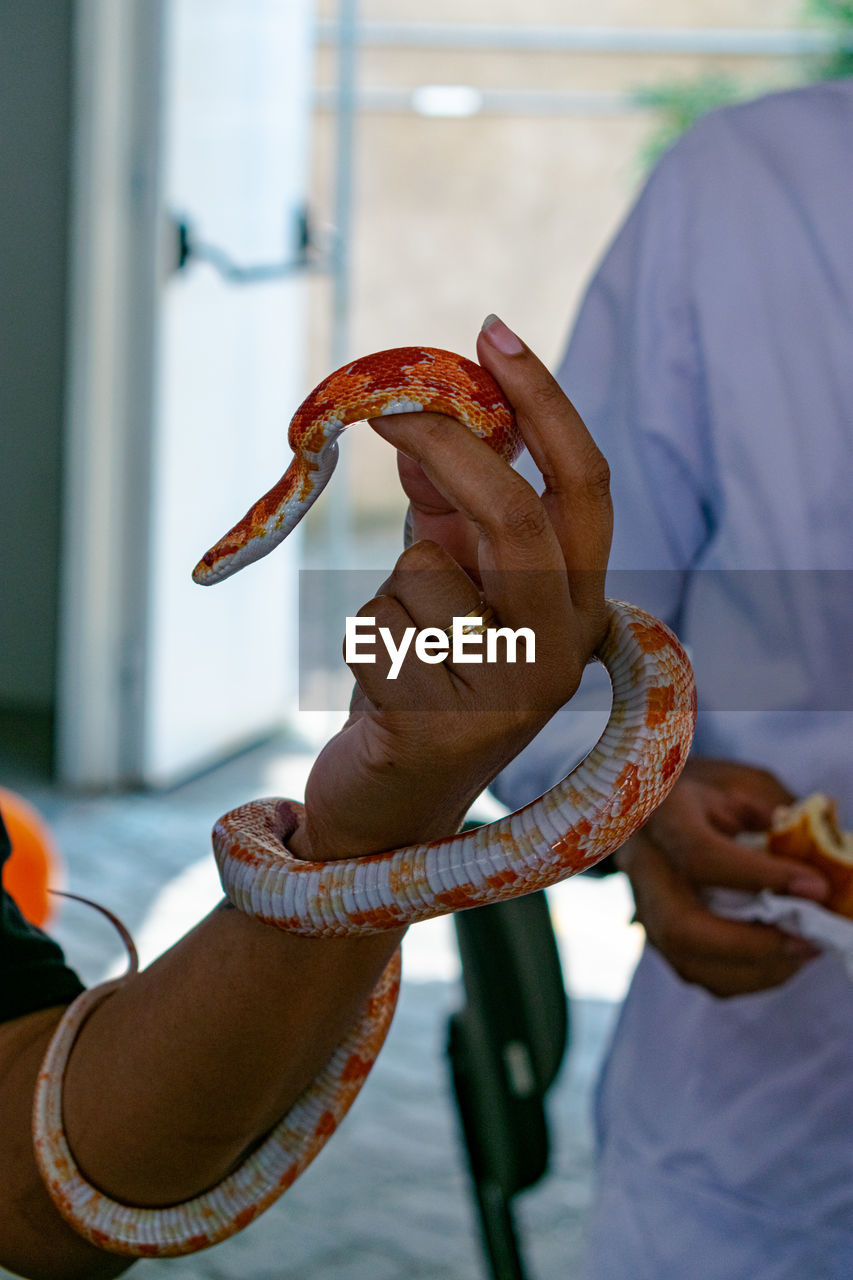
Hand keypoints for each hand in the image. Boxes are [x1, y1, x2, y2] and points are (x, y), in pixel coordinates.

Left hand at [290, 317, 611, 861]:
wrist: (391, 806)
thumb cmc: (427, 680)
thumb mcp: (451, 585)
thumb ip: (450, 507)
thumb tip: (419, 415)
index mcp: (579, 607)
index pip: (586, 491)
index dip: (546, 405)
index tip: (492, 331)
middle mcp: (562, 652)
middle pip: (516, 517)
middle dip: (447, 448)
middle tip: (384, 406)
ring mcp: (508, 697)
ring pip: (422, 571)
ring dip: (390, 592)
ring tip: (401, 652)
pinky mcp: (440, 728)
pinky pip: (375, 624)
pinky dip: (361, 640)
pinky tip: (380, 693)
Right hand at [616, 757, 828, 996]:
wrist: (658, 803)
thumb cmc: (711, 792)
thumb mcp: (745, 788)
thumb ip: (779, 825)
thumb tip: (822, 871)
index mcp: (662, 815)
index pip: (701, 856)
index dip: (761, 877)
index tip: (816, 887)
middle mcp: (642, 866)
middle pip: (682, 927)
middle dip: (753, 944)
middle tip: (807, 941)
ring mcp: (643, 906)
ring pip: (689, 962)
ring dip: (756, 968)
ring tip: (803, 948)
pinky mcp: (656, 935)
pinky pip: (699, 973)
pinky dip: (747, 975)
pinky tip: (781, 955)